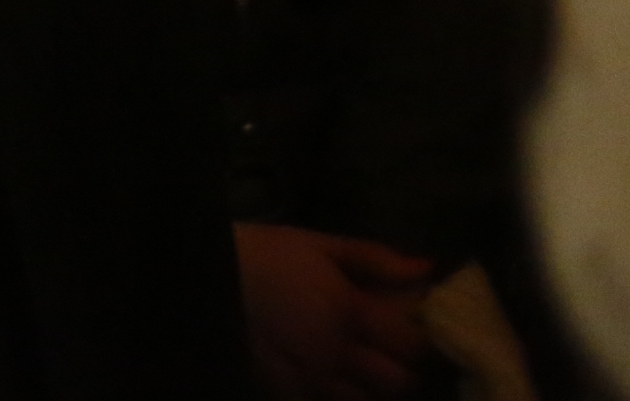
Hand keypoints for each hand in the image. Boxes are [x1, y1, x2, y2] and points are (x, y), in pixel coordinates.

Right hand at [236, 223, 435, 400]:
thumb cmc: (265, 254)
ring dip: (373, 386)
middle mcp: (339, 355)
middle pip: (397, 383)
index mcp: (352, 313)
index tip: (423, 324)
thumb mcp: (319, 244)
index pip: (412, 343)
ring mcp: (312, 381)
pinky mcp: (286, 393)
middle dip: (405, 367)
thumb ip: (374, 260)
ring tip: (365, 364)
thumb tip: (425, 268)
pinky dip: (338, 395)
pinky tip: (333, 377)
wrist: (204, 281)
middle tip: (396, 347)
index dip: (425, 338)